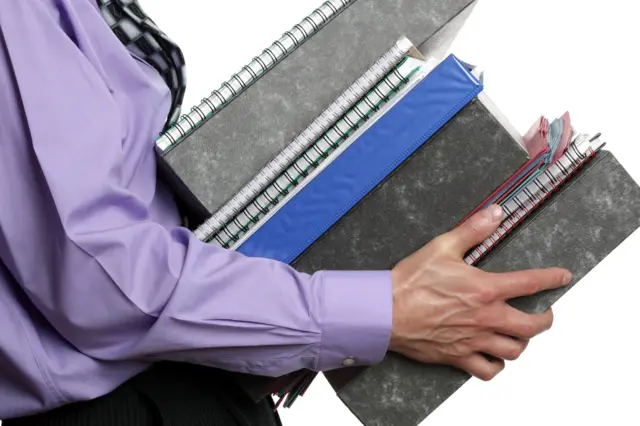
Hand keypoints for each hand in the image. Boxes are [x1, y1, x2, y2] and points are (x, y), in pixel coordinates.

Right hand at [389, 205, 571, 380]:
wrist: (385, 312)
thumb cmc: (410, 282)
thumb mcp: (442, 247)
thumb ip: (472, 230)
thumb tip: (495, 213)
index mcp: (485, 289)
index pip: (531, 283)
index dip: (552, 278)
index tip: (562, 277)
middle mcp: (485, 318)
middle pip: (532, 327)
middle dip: (545, 319)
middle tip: (544, 313)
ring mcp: (473, 340)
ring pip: (515, 350)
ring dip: (522, 342)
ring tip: (519, 333)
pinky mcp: (458, 356)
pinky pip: (488, 371)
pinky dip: (496, 365)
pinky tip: (494, 355)